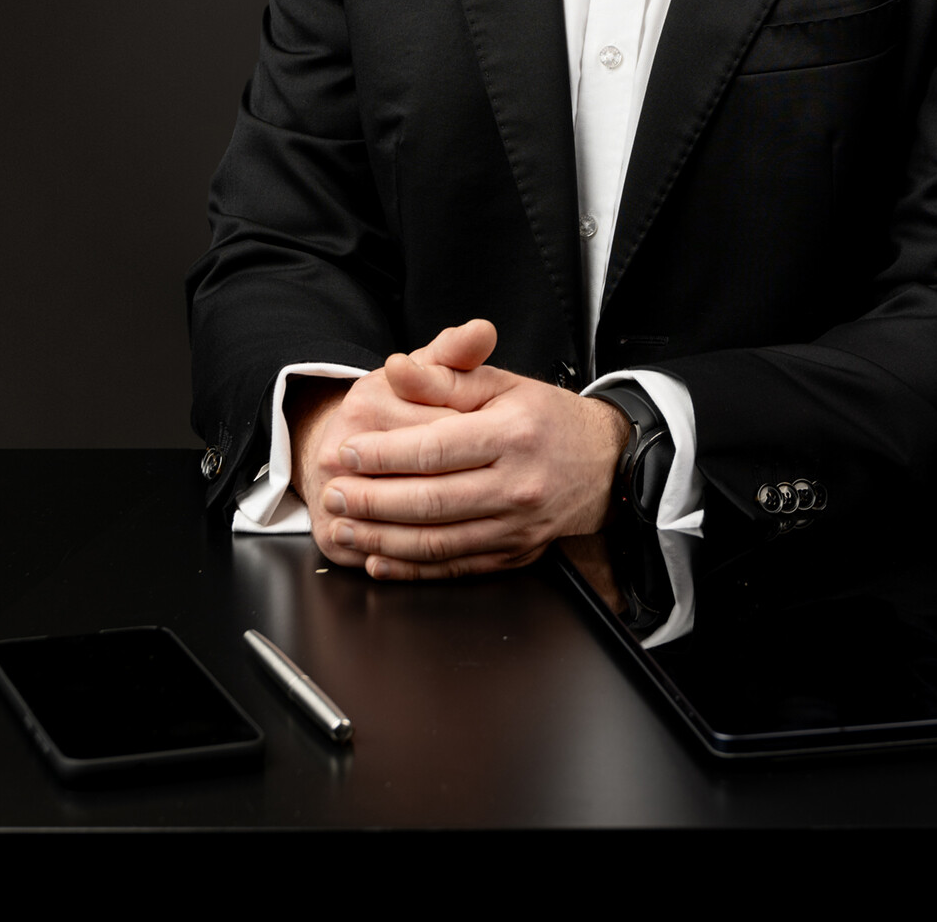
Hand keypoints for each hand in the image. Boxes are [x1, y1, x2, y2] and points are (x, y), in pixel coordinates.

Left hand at [317, 330, 631, 580]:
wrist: (603, 463)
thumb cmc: (545, 417)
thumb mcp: (500, 383)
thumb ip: (444, 375)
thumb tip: (396, 367)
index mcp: (513, 434)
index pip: (434, 448)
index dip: (383, 453)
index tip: (346, 451)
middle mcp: (518, 485)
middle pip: (429, 501)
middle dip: (371, 500)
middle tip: (332, 493)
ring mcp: (517, 527)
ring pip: (436, 542)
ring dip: (380, 538)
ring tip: (343, 526)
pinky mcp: (514, 555)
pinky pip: (454, 568)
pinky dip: (410, 569)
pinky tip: (378, 559)